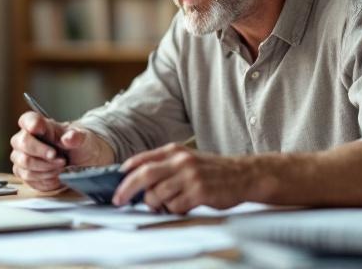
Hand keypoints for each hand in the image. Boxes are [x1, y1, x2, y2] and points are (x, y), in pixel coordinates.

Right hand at [10, 111, 112, 191]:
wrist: (80, 163)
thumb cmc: (77, 147)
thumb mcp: (82, 140)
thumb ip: (76, 137)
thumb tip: (69, 137)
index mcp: (40, 125)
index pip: (27, 120)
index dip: (30, 123)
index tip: (37, 128)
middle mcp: (26, 139)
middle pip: (22, 142)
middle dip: (42, 152)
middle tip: (59, 158)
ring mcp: (22, 156)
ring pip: (24, 162)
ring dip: (45, 168)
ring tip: (61, 166)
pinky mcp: (24, 172)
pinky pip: (27, 177)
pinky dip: (44, 178)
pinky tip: (55, 175)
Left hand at [112, 143, 251, 213]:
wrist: (244, 175)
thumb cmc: (212, 170)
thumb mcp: (187, 159)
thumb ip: (165, 166)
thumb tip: (138, 180)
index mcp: (175, 151)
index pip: (143, 159)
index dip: (126, 172)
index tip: (116, 182)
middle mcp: (181, 161)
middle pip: (144, 175)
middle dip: (127, 189)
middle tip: (118, 200)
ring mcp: (190, 176)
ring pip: (158, 194)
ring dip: (155, 204)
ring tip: (164, 205)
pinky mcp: (200, 192)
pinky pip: (175, 206)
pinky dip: (173, 210)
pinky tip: (182, 206)